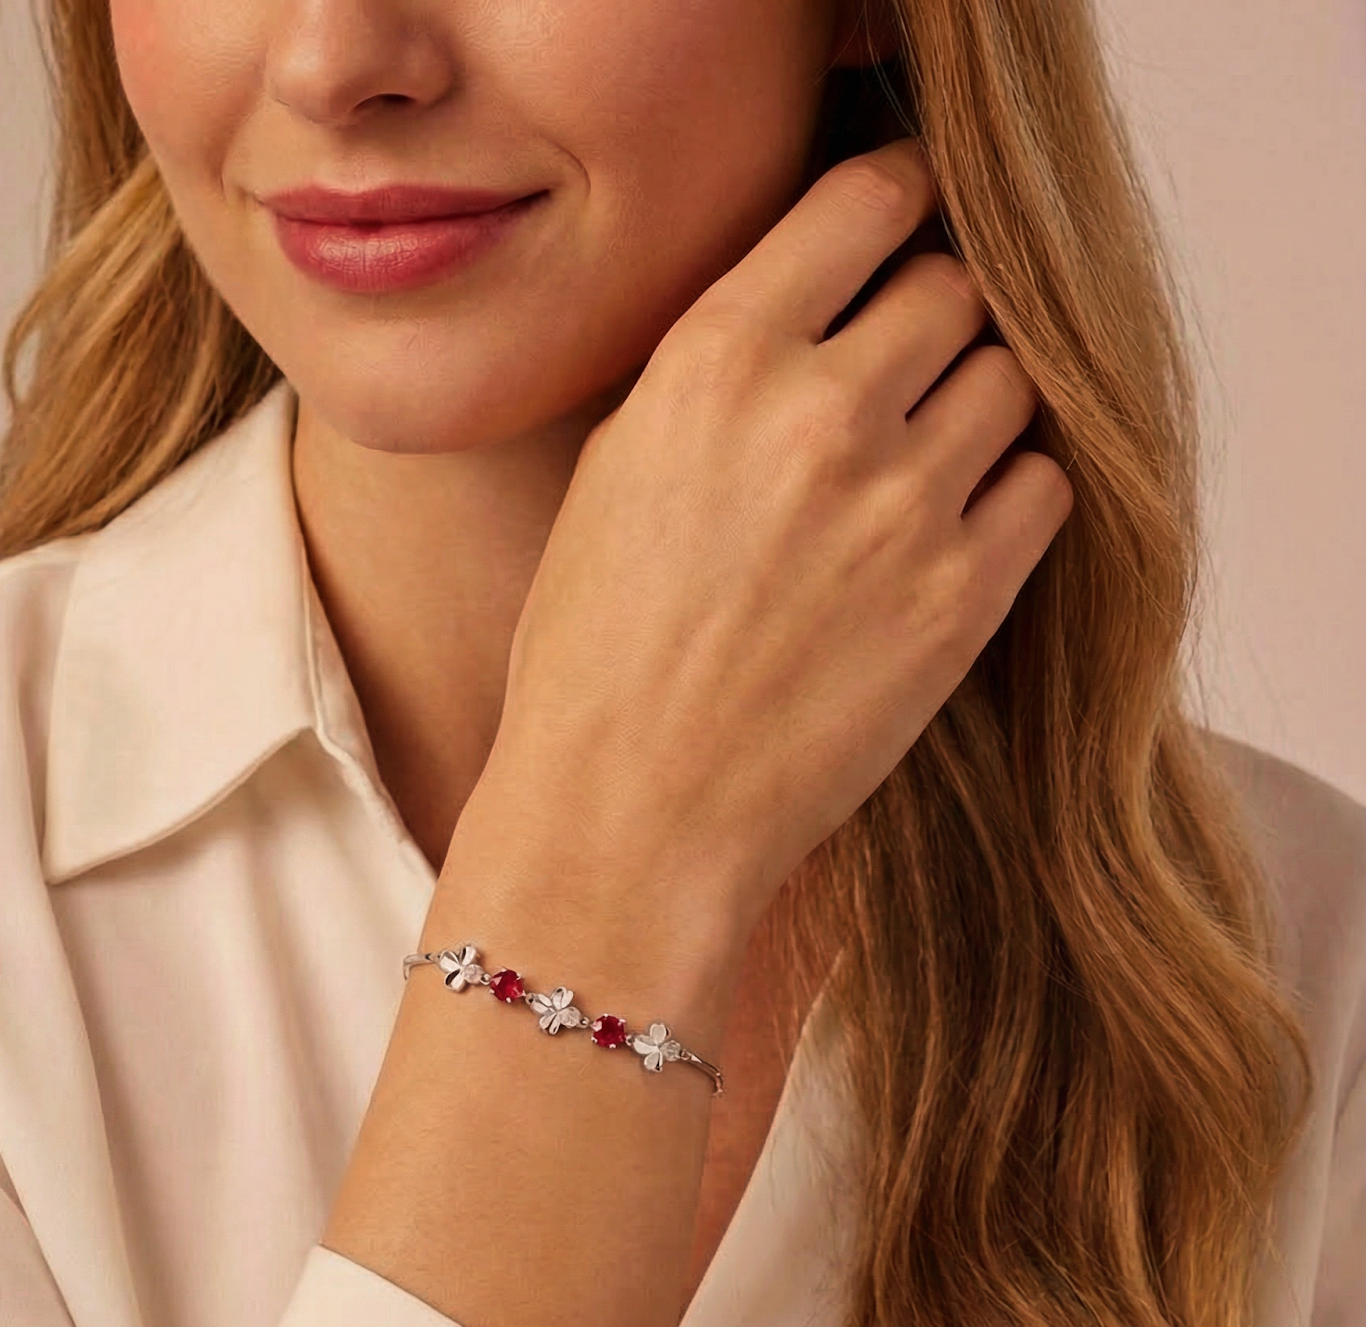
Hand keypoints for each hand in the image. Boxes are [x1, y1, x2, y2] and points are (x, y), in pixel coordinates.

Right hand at [485, 136, 1073, 936]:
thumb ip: (717, 374)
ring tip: (921, 465)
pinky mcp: (963, 599)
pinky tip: (950, 531)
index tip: (899, 228)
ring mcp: (904, 506)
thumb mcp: (616, 475)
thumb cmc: (593, 656)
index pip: (867, 200)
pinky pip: (1044, 484)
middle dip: (932, 319)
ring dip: (975, 406)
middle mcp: (819, 412)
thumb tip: (805, 312)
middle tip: (900, 374)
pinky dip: (1011, 491)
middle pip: (955, 288)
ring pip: (1011, 381)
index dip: (895, 202)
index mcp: (715, 363)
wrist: (628, 814)